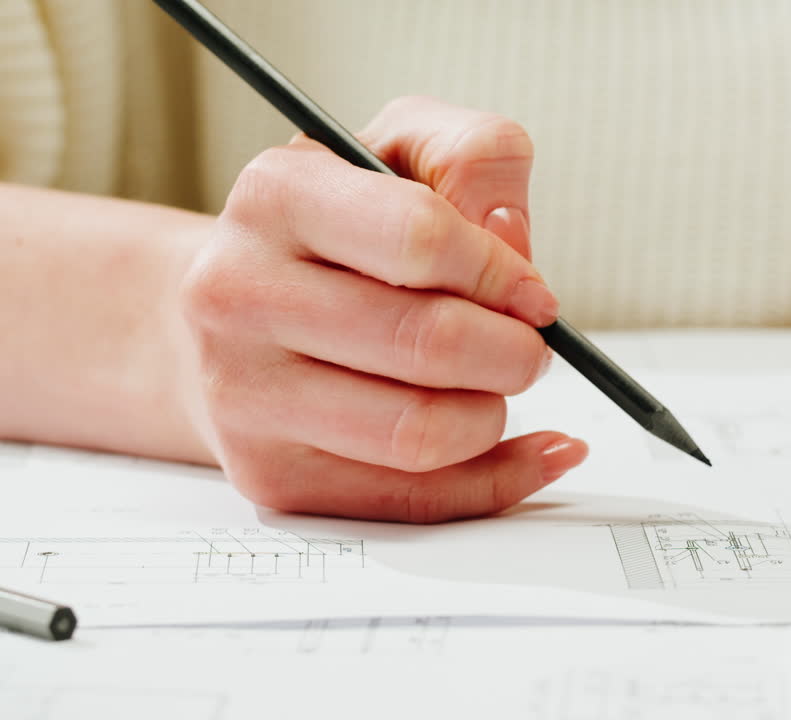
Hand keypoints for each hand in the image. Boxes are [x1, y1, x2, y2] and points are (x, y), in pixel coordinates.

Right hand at [179, 96, 587, 521]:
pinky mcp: (271, 475)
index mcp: (276, 197)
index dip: (501, 272)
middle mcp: (240, 295)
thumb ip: (475, 158)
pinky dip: (498, 479)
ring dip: (493, 414)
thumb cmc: (337, 233)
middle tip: (527, 347)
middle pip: (427, 345)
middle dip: (513, 352)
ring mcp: (245, 396)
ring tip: (496, 387)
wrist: (235, 314)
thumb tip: (511, 237)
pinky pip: (413, 501)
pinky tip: (531, 449)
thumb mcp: (403, 151)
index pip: (419, 238)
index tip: (532, 293)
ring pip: (419, 434)